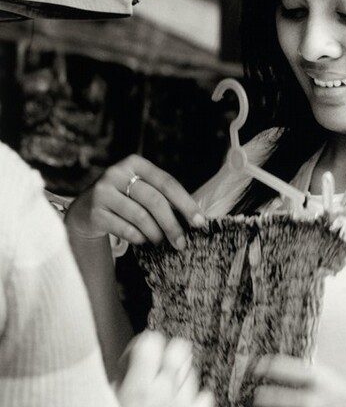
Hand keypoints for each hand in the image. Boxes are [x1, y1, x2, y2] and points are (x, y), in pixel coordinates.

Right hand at [65, 154, 204, 248]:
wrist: (85, 209)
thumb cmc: (125, 199)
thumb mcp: (141, 189)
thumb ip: (164, 196)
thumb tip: (195, 218)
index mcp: (135, 163)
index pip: (167, 182)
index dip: (186, 203)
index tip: (200, 222)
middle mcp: (117, 173)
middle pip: (154, 200)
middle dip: (172, 224)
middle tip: (182, 243)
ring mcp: (102, 191)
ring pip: (140, 216)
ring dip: (155, 233)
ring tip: (161, 242)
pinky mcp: (93, 211)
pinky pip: (124, 228)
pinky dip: (138, 237)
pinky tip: (143, 240)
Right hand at [116, 331, 213, 406]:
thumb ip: (121, 382)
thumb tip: (129, 363)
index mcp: (138, 389)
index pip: (152, 342)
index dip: (145, 344)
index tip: (138, 355)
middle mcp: (165, 394)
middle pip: (180, 350)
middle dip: (168, 353)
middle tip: (157, 366)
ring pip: (190, 372)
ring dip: (178, 378)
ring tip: (163, 393)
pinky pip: (205, 397)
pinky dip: (195, 398)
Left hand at [253, 355, 345, 406]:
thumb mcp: (345, 379)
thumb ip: (320, 376)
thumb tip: (298, 373)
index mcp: (321, 380)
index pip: (281, 367)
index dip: (265, 367)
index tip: (258, 368)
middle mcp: (311, 403)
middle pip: (269, 398)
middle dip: (260, 397)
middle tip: (258, 396)